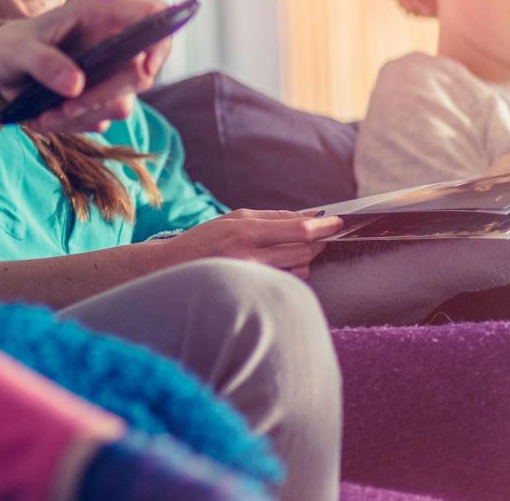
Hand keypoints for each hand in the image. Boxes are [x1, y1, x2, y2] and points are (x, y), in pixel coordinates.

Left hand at [0, 0, 171, 135]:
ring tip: (45, 114)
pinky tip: (43, 117)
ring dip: (83, 116)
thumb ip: (44, 61)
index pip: (152, 15)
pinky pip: (98, 122)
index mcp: (99, 16)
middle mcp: (111, 45)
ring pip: (121, 104)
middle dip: (105, 95)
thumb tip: (77, 85)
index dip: (160, 38)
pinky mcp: (96, 101)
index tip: (144, 67)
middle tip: (68, 107)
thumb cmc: (10, 46)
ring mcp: (107, 75)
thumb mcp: (17, 49)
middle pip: (141, 73)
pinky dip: (70, 125)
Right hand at [163, 210, 343, 279]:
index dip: (324, 227)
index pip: (297, 229)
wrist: (170, 269)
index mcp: (245, 230)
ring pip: (299, 269)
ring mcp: (250, 277)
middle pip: (303, 250)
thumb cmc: (203, 241)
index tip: (339, 223)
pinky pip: (286, 283)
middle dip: (316, 242)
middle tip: (319, 236)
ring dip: (304, 260)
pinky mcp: (252, 292)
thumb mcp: (233, 218)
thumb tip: (311, 217)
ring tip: (293, 252)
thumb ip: (272, 217)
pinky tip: (282, 268)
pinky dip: (292, 273)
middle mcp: (249, 255)